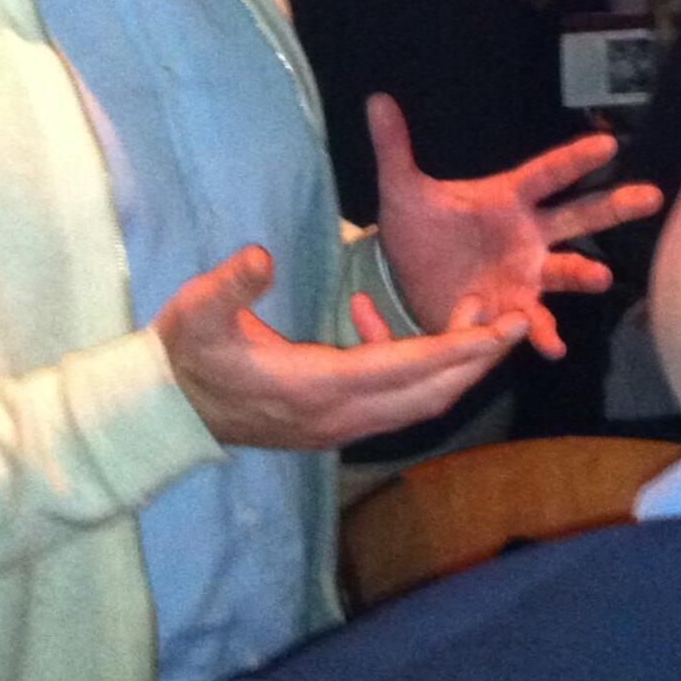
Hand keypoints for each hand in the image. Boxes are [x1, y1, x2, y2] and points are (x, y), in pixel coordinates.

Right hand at [155, 246, 528, 450]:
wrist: (167, 409)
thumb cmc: (185, 356)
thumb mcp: (196, 311)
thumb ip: (231, 284)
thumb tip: (261, 256)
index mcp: (316, 386)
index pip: (406, 369)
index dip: (459, 348)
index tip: (503, 325)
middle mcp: (339, 415)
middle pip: (429, 394)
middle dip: (476, 359)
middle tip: (513, 319)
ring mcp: (336, 424)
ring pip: (416, 402)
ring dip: (450, 365)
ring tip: (470, 317)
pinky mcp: (331, 422)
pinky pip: (389, 399)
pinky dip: (407, 365)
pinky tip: (373, 318)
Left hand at [370, 94, 663, 359]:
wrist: (404, 277)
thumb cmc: (416, 227)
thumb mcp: (401, 189)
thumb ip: (393, 147)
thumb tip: (376, 100)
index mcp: (505, 199)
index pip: (546, 174)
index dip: (574, 160)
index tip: (608, 144)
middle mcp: (525, 234)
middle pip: (576, 216)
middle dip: (612, 206)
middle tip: (649, 196)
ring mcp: (524, 272)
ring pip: (565, 269)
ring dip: (582, 272)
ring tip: (599, 276)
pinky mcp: (512, 307)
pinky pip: (534, 320)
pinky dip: (542, 332)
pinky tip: (551, 346)